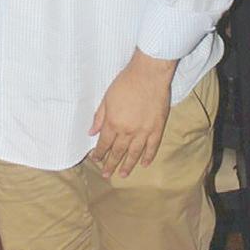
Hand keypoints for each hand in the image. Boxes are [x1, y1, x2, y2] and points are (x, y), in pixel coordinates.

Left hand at [89, 49, 175, 178]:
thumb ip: (99, 117)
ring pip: (134, 153)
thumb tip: (92, 132)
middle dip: (111, 164)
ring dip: (128, 165)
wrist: (149, 74)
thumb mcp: (107, 98)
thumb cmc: (126, 82)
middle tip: (106, 174)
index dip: (99, 153)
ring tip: (123, 175)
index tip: (96, 160)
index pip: (104, 143)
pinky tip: (144, 164)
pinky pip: (152, 147)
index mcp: (113, 123)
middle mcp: (128, 131)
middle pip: (118, 152)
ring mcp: (144, 131)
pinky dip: (148, 157)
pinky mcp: (157, 128)